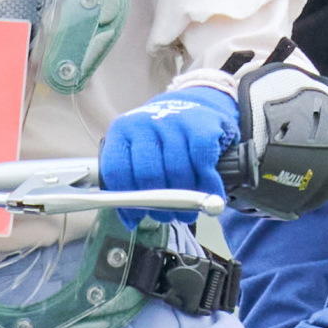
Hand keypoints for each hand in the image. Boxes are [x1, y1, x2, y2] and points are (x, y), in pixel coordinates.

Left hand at [101, 85, 237, 222]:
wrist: (191, 107)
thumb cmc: (161, 140)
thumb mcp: (138, 153)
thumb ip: (130, 183)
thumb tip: (131, 220)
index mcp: (122, 132)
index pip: (117, 170)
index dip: (127, 200)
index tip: (138, 216)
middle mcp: (145, 123)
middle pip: (148, 173)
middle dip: (159, 202)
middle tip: (167, 216)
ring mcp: (173, 121)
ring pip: (176, 170)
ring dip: (184, 199)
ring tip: (188, 212)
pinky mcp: (201, 124)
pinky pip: (202, 160)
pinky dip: (208, 183)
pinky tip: (210, 194)